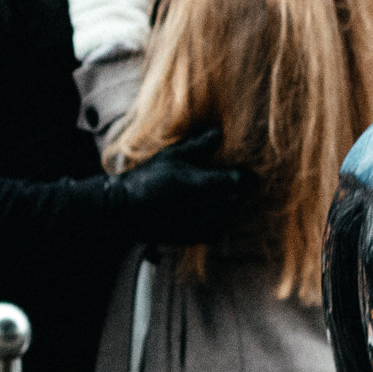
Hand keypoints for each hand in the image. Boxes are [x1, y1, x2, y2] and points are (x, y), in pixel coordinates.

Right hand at [110, 128, 254, 244]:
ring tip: (219, 197)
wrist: (125, 210)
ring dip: (229, 207)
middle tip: (231, 182)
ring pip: (230, 217)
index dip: (247, 176)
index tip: (245, 171)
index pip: (240, 182)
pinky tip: (207, 213)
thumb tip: (218, 133)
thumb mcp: (171, 156)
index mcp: (201, 184)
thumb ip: (198, 146)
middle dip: (238, 191)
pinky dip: (218, 223)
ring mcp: (199, 226)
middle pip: (238, 200)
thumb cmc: (147, 178)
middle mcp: (204, 207)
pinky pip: (217, 232)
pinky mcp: (193, 239)